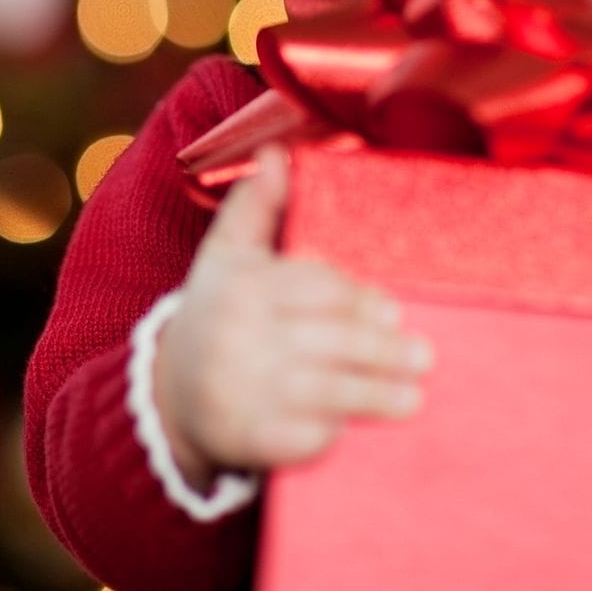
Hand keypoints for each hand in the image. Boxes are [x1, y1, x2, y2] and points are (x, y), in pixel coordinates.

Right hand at [152, 145, 434, 487]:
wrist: (169, 396)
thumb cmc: (215, 315)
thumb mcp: (226, 256)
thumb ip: (255, 205)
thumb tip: (277, 151)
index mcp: (240, 287)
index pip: (313, 289)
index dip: (358, 300)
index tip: (392, 310)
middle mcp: (238, 337)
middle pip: (327, 341)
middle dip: (381, 350)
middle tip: (422, 356)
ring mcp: (242, 391)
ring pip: (324, 390)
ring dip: (375, 394)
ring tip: (413, 397)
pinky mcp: (250, 439)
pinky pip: (304, 436)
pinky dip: (337, 434)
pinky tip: (364, 431)